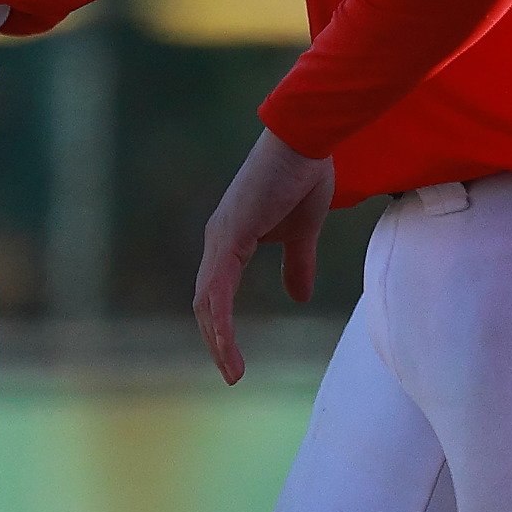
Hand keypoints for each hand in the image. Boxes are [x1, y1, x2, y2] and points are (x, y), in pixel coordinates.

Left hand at [197, 125, 336, 383]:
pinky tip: (226, 341)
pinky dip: (220, 319)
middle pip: (205, 303)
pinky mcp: (230, 235)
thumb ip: (298, 263)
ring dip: (217, 339)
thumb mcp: (303, 230)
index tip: (236, 360)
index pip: (216, 294)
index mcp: (230, 241)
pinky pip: (217, 287)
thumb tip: (299, 296)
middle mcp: (217, 241)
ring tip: (231, 370)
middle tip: (232, 373)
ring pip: (206, 301)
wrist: (306, 137)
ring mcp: (219, 238)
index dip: (222, 327)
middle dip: (216, 342)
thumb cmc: (304, 174)